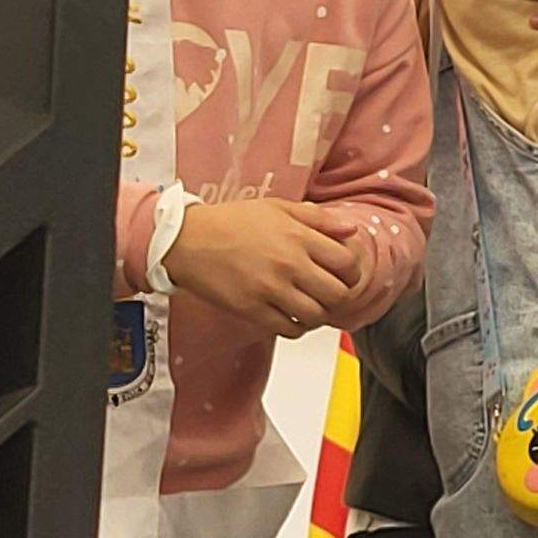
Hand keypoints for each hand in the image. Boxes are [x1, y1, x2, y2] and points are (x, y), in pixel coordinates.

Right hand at [164, 198, 364, 335]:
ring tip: (311, 306)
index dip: (352, 271)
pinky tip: (291, 317)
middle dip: (340, 295)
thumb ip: (319, 219)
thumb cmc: (231, 221)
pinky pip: (289, 329)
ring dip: (319, 314)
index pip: (348, 263)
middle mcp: (289, 264)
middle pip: (337, 294)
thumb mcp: (278, 208)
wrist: (185, 239)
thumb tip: (352, 230)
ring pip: (316, 315)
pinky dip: (297, 327)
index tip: (344, 274)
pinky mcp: (251, 309)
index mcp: (299, 237)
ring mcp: (270, 289)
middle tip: (330, 293)